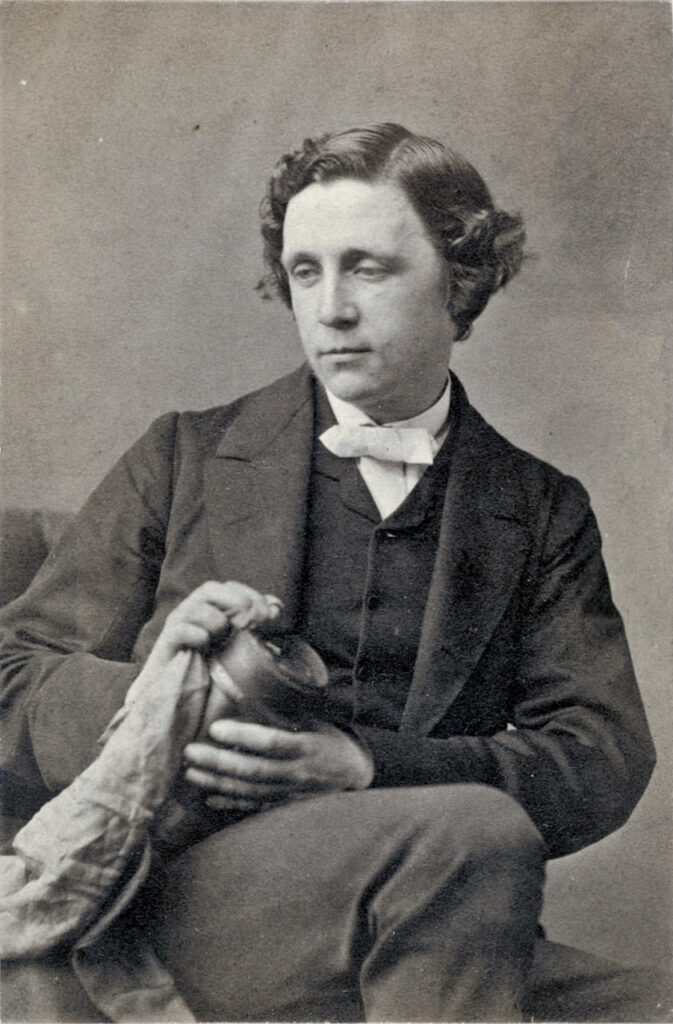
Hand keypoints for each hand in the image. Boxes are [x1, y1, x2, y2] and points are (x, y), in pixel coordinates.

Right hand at [143, 580, 281, 683]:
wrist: (181, 710)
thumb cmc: (212, 681)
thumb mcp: (242, 653)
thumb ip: (257, 628)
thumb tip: (276, 608)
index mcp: (212, 613)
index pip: (230, 588)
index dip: (251, 595)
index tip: (269, 615)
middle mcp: (192, 616)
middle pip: (210, 589)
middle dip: (236, 600)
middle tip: (250, 621)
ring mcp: (177, 630)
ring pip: (196, 607)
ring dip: (216, 620)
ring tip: (222, 639)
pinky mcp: (165, 647)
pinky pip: (180, 629)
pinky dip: (198, 635)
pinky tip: (205, 646)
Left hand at [183, 719, 373, 811]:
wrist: (353, 774)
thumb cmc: (330, 740)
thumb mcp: (314, 721)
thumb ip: (285, 714)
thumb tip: (249, 693)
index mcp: (307, 747)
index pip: (272, 742)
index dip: (244, 736)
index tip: (216, 727)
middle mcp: (297, 773)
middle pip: (253, 770)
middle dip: (219, 762)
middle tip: (190, 751)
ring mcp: (290, 793)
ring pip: (249, 790)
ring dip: (217, 782)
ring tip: (191, 772)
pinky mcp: (285, 806)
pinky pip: (254, 806)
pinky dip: (230, 803)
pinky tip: (209, 798)